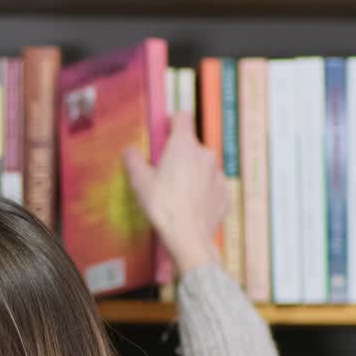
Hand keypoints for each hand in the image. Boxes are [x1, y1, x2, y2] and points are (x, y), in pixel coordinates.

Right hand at [122, 113, 226, 277]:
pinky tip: (191, 206)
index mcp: (183, 145)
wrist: (189, 238)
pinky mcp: (225, 193)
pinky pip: (212, 186)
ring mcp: (218, 174)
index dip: (172, 123)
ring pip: (203, 166)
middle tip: (164, 175)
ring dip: (192, 173)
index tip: (164, 134)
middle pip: (191, 145)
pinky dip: (203, 192)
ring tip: (178, 194)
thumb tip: (130, 151)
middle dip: (180, 155)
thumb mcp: (139, 183)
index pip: (182, 117)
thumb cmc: (163, 206)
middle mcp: (205, 154)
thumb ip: (134, 161)